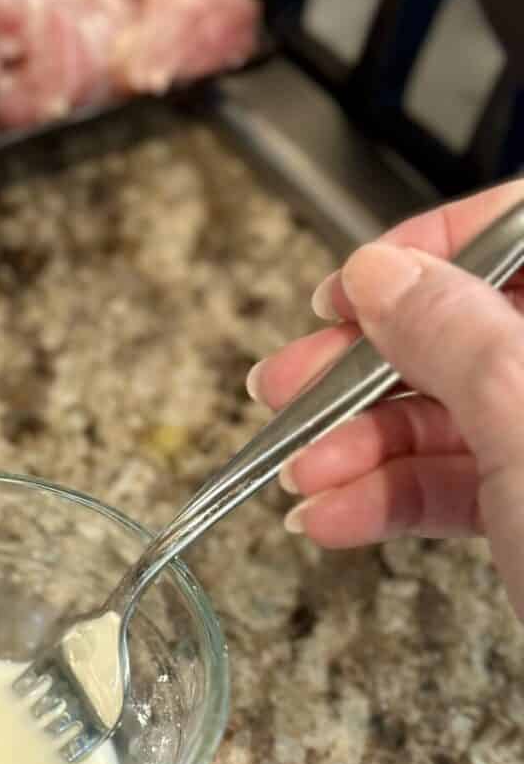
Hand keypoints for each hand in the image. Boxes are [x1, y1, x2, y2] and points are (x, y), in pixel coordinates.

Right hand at [246, 179, 523, 619]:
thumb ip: (454, 336)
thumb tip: (382, 273)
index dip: (437, 247)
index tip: (354, 287)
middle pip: (473, 331)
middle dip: (366, 368)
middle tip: (289, 381)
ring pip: (454, 417)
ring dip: (361, 448)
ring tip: (301, 473)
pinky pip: (458, 484)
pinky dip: (387, 500)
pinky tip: (331, 516)